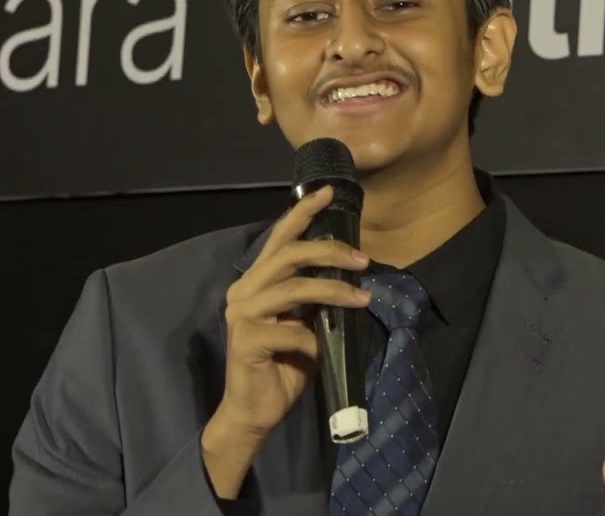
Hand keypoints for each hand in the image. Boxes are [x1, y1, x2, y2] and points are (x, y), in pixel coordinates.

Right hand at [201, 186, 371, 496]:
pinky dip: (314, 340)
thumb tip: (349, 277)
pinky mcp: (246, 340)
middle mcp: (244, 291)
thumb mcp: (306, 326)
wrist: (254, 412)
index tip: (327, 192)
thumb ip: (316, 301)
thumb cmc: (282, 366)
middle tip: (363, 259)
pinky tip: (323, 350)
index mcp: (256, 282)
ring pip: (293, 287)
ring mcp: (242, 314)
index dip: (302, 212)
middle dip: (329, 249)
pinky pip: (290, 332)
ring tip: (363, 297)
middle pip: (288, 254)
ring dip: (332, 290)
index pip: (279, 238)